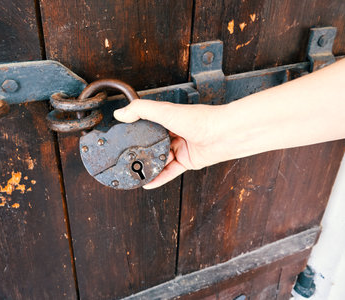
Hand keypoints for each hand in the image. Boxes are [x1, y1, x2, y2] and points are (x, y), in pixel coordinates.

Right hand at [114, 100, 231, 188]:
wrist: (224, 135)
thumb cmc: (200, 119)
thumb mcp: (165, 111)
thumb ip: (141, 110)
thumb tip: (120, 113)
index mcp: (169, 118)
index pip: (146, 124)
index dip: (134, 130)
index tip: (121, 137)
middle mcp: (174, 132)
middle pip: (152, 144)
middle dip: (140, 151)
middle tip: (126, 158)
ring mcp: (181, 148)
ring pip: (160, 159)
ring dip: (148, 166)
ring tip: (134, 172)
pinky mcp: (187, 161)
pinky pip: (169, 172)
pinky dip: (158, 178)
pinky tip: (147, 183)